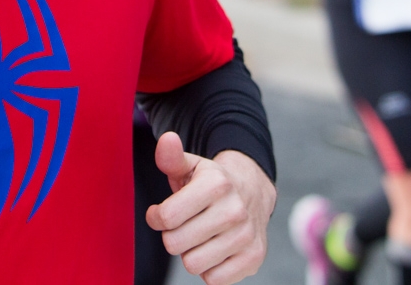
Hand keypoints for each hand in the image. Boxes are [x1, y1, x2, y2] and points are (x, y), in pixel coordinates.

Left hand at [147, 133, 273, 284]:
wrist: (252, 192)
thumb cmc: (210, 183)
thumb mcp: (190, 166)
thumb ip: (171, 157)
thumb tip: (167, 139)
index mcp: (216, 184)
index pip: (166, 217)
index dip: (156, 217)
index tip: (161, 213)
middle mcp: (235, 211)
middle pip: (175, 244)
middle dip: (172, 235)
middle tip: (183, 224)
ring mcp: (246, 236)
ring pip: (192, 264)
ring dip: (190, 252)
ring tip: (200, 235)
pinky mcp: (254, 259)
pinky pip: (213, 280)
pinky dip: (208, 268)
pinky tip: (214, 249)